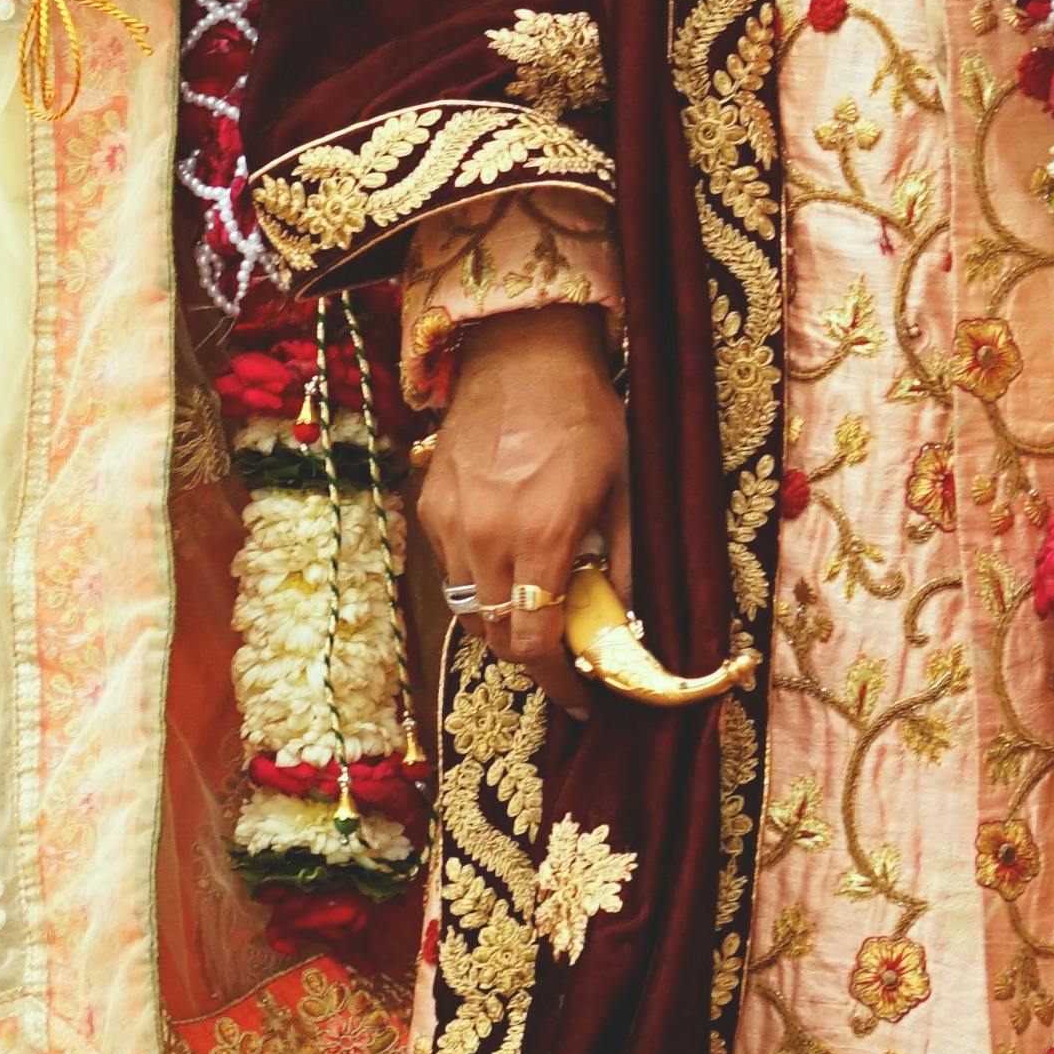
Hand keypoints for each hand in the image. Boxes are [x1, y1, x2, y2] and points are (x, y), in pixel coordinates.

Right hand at [419, 313, 627, 667]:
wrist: (522, 354)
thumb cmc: (585, 417)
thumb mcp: (621, 491)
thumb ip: (621, 565)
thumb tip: (624, 627)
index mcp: (540, 537)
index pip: (534, 643)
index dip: (557, 683)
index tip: (579, 699)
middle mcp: (485, 539)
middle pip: (495, 637)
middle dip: (530, 657)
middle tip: (562, 651)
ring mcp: (449, 523)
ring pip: (466, 608)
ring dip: (500, 621)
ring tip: (533, 605)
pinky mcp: (428, 507)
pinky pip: (451, 568)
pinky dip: (478, 581)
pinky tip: (506, 557)